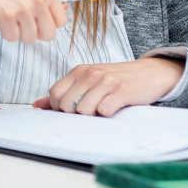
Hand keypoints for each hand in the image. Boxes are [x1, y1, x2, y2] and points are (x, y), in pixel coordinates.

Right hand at [0, 0, 66, 42]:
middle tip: (19, 21)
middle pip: (47, 34)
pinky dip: (3, 31)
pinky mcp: (6, 17)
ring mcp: (22, 9)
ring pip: (29, 38)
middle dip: (33, 31)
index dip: (47, 23)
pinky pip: (12, 37)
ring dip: (17, 31)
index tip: (36, 20)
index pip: (60, 21)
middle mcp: (37, 0)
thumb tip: (60, 9)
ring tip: (6, 16)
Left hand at [32, 57, 183, 116]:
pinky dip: (107, 114)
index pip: (55, 94)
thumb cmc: (116, 80)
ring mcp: (106, 81)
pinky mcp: (122, 91)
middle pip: (66, 105)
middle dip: (75, 114)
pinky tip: (115, 108)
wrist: (151, 73)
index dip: (60, 108)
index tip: (73, 110)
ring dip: (93, 115)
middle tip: (91, 111)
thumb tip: (36, 106)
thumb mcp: (88, 81)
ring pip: (83, 110)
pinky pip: (104, 111)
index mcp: (78, 71)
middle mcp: (90, 74)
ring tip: (103, 108)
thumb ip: (63, 92)